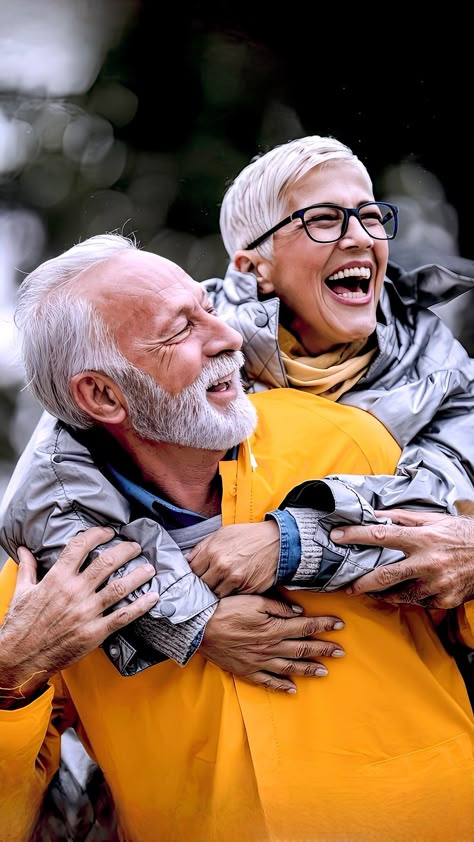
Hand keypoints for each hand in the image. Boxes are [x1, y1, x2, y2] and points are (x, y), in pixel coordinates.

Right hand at [0, 527, 158, 704]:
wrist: (21, 658)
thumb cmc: (21, 627)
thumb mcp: (21, 592)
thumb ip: (27, 569)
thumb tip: (24, 551)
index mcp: (56, 579)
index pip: (80, 546)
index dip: (97, 534)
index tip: (107, 532)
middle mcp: (74, 592)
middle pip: (106, 562)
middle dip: (125, 550)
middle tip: (134, 547)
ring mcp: (86, 612)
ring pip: (119, 587)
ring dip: (138, 575)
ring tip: (149, 568)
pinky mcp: (94, 632)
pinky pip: (123, 616)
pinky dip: (141, 605)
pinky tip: (152, 597)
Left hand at [186, 521, 278, 596]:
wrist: (276, 541)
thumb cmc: (248, 536)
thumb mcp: (222, 534)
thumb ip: (202, 547)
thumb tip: (186, 560)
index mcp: (212, 551)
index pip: (192, 571)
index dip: (192, 575)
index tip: (193, 577)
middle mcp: (221, 566)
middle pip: (201, 586)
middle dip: (202, 586)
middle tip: (204, 585)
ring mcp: (234, 579)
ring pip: (215, 594)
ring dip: (215, 592)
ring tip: (219, 586)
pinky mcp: (246, 589)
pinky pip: (230, 597)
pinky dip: (229, 595)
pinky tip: (231, 589)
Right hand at [200, 593, 344, 692]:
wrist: (200, 628)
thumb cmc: (227, 609)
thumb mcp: (254, 599)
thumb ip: (278, 606)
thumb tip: (298, 611)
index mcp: (274, 628)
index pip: (306, 627)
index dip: (324, 626)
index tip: (340, 625)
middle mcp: (271, 647)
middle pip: (303, 649)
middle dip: (324, 650)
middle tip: (341, 652)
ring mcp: (259, 662)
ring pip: (290, 668)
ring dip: (309, 670)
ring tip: (324, 672)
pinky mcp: (247, 671)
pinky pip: (268, 682)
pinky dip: (282, 687)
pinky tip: (293, 690)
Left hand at [330, 509, 473, 608]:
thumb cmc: (463, 534)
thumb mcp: (435, 519)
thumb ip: (403, 518)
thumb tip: (377, 516)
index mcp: (424, 538)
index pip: (382, 535)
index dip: (356, 535)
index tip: (338, 536)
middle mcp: (429, 563)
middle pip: (385, 576)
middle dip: (362, 583)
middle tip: (348, 586)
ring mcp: (437, 584)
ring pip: (400, 595)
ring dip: (385, 593)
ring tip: (375, 591)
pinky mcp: (445, 600)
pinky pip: (420, 602)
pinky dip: (411, 597)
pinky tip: (407, 591)